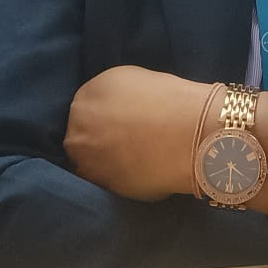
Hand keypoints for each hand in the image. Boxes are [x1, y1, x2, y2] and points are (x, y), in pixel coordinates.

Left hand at [64, 66, 211, 200]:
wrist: (189, 133)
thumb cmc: (172, 101)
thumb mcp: (137, 82)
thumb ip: (117, 99)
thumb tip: (118, 114)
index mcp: (88, 94)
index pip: (86, 110)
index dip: (104, 119)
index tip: (120, 126)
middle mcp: (78, 125)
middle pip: (81, 136)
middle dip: (99, 140)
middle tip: (127, 145)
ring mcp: (85, 158)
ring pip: (88, 163)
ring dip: (105, 163)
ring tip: (135, 161)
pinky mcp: (99, 185)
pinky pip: (104, 183)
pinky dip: (118, 180)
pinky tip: (140, 173)